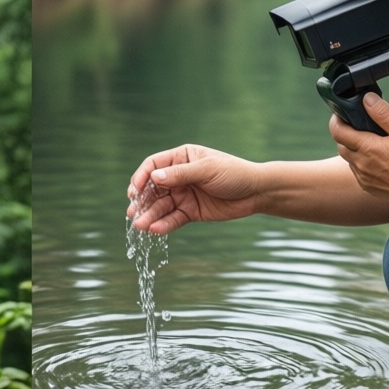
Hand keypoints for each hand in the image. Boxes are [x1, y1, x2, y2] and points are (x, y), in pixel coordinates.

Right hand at [126, 144, 263, 234]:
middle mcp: (179, 176)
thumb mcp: (207, 170)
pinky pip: (172, 219)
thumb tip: (154, 177)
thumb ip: (180, 174)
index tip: (135, 190)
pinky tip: (155, 230)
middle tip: (132, 212)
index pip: (153, 165)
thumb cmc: (234, 173)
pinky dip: (163, 225)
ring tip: (140, 226)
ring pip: (161, 206)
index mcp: (181, 158)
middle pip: (153, 188)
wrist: (256, 193)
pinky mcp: (190, 212)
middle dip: (142, 201)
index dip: (142, 177)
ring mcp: (183, 195)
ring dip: (150, 215)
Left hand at [328, 93, 388, 213]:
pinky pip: (357, 171)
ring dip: (354, 148)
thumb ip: (383, 114)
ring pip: (349, 159)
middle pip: (341, 145)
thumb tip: (366, 99)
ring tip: (373, 141)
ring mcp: (363, 178)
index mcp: (367, 148)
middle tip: (360, 125)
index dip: (336, 120)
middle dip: (346, 133)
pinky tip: (378, 159)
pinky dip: (362, 162)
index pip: (337, 132)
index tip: (342, 113)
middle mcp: (360, 165)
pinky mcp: (368, 187)